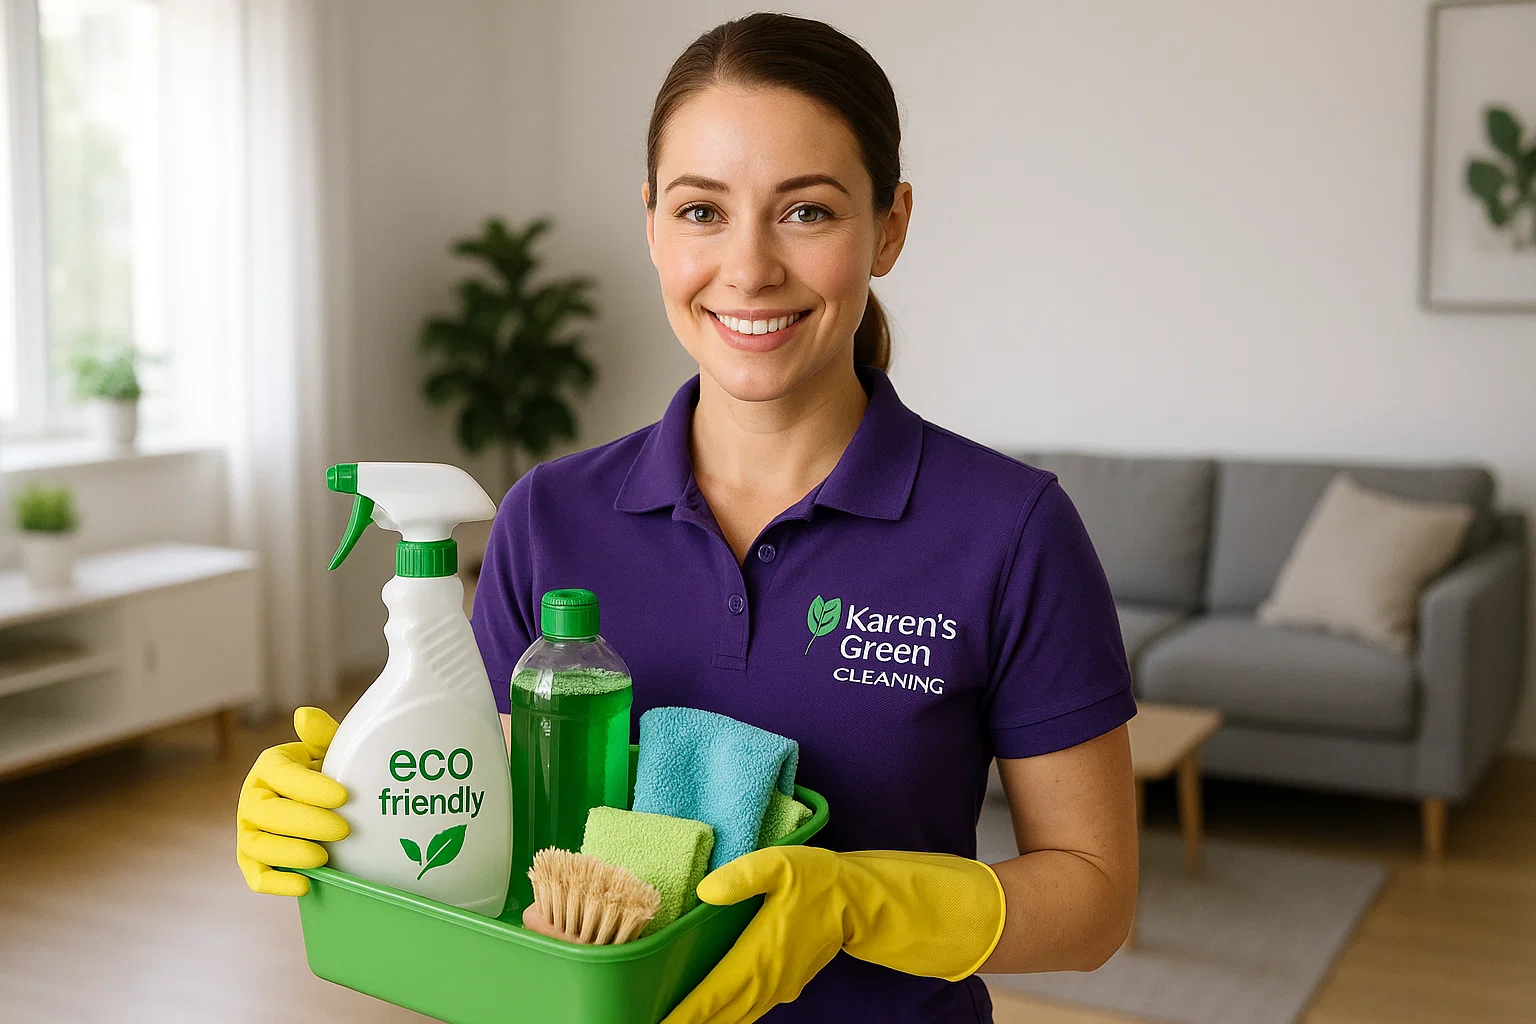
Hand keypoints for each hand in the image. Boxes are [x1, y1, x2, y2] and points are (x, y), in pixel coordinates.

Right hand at [235, 707, 349, 896]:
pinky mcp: (252, 862)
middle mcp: (252, 798)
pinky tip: (306, 884)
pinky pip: (256, 877)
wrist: (325, 805)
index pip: (283, 776)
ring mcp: (248, 831)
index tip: (344, 795)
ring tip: (324, 857)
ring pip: (257, 846)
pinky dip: (278, 884)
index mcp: (269, 767)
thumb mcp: (330, 750)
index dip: (312, 787)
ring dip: (289, 853)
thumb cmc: (329, 773)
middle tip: (344, 829)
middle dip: (306, 823)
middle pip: (269, 814)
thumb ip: (321, 735)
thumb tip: (305, 716)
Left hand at [661, 846, 1004, 1023]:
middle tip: (648, 1023)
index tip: (653, 1023)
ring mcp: (775, 989)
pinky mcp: (782, 985)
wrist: (863, 902)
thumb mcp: (781, 864)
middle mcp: (765, 982)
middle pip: (718, 1017)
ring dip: (705, 1022)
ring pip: (733, 1018)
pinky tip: (709, 1015)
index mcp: (759, 957)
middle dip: (685, 1023)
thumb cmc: (820, 881)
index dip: (681, 1014)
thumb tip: (706, 891)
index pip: (712, 996)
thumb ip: (742, 877)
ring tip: (672, 1021)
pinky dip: (723, 1017)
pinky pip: (745, 1011)